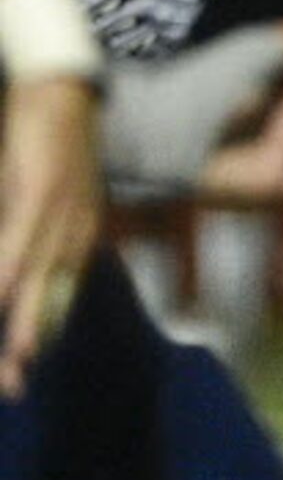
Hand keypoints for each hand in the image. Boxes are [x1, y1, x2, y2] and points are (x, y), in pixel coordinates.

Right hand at [0, 75, 104, 397]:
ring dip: (21, 323)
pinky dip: (7, 274)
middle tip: (13, 388)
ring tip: (12, 361)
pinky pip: (18, 243)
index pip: (57, 300)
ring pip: (36, 282)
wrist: (62, 92)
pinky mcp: (39, 194)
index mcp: (79, 241)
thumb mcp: (38, 201)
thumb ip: (27, 237)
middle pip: (49, 302)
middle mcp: (78, 237)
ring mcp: (61, 217)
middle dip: (28, 347)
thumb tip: (16, 276)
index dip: (37, 335)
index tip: (20, 372)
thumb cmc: (46, 149)